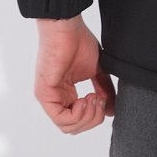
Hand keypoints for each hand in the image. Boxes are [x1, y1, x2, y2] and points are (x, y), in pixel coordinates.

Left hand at [33, 16, 115, 132]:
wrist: (66, 28)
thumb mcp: (97, 72)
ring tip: (94, 97)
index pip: (79, 121)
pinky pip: (61, 119)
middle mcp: (55, 99)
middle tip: (100, 99)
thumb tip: (111, 111)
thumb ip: (104, 91)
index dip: (95, 116)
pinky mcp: (44, 95)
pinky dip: (78, 114)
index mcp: (65, 95)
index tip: (103, 98)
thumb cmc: (78, 42)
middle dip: (93, 119)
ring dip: (87, 116)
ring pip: (68, 127)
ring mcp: (48, 98)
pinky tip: (86, 99)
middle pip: (74, 128)